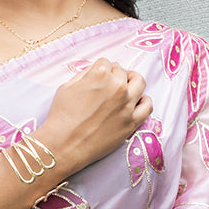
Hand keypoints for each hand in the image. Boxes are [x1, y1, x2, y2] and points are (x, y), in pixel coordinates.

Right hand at [38, 58, 151, 175]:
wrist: (64, 146)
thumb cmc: (61, 116)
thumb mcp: (68, 86)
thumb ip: (85, 74)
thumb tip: (96, 71)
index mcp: (101, 73)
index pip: (107, 63)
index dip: (102, 70)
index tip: (98, 80)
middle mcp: (117, 86)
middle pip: (122, 72)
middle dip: (115, 76)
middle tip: (108, 86)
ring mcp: (126, 105)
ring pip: (139, 82)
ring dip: (133, 81)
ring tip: (126, 88)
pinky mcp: (131, 122)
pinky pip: (147, 106)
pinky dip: (144, 101)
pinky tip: (137, 102)